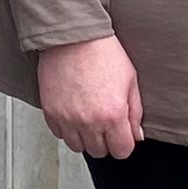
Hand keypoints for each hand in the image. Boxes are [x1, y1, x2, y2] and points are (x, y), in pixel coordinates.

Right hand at [36, 35, 144, 159]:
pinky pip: (59, 134)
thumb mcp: (130, 80)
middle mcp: (89, 121)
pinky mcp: (50, 112)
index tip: (121, 134)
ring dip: (85, 137)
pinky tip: (73, 111)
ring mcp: (67, 118)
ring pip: (77, 147)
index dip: (124, 143)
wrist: (73, 36)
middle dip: (105, 140)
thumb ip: (135, 112)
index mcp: (113, 115)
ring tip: (88, 117)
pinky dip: (67, 128)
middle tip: (105, 122)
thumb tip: (137, 135)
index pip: (122, 151)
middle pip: (99, 151)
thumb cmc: (103, 53)